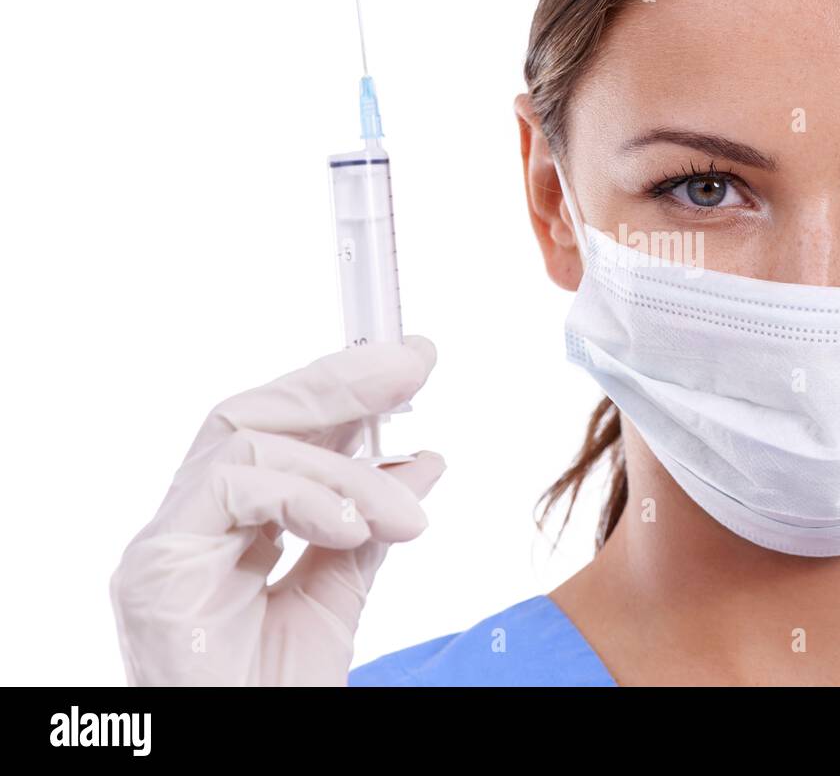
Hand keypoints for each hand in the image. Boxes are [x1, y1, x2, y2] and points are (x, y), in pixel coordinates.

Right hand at [108, 335, 445, 684]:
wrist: (248, 757)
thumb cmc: (274, 694)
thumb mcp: (337, 598)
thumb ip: (368, 529)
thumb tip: (422, 460)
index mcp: (228, 529)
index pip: (279, 433)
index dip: (342, 389)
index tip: (412, 362)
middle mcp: (190, 526)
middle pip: (254, 415)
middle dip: (339, 381)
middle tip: (414, 362)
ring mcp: (167, 543)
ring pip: (248, 442)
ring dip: (345, 470)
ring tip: (405, 517)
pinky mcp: (157, 568)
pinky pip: (232, 486)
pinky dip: (305, 497)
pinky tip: (354, 527)